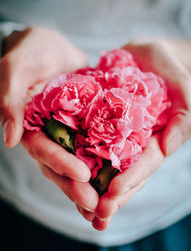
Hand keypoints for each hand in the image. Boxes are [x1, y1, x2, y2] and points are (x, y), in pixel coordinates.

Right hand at [0, 26, 98, 212]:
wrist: (53, 46)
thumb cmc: (30, 52)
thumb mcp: (16, 69)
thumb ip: (10, 100)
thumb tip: (11, 140)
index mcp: (30, 126)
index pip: (43, 150)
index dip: (60, 164)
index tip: (81, 176)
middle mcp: (49, 134)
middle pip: (62, 165)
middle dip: (77, 186)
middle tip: (98, 205)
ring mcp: (68, 131)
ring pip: (79, 161)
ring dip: (93, 184)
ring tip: (110, 202)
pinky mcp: (87, 124)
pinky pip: (95, 145)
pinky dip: (105, 162)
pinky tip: (120, 176)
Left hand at [88, 40, 190, 229]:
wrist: (147, 57)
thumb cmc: (169, 72)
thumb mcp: (183, 89)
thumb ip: (184, 118)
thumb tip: (169, 148)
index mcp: (154, 140)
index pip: (143, 165)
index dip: (129, 180)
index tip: (111, 195)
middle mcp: (133, 143)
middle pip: (122, 174)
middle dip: (109, 197)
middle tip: (94, 216)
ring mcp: (113, 135)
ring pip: (103, 166)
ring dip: (91, 187)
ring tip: (79, 208)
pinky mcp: (96, 122)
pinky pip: (85, 141)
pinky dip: (75, 158)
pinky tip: (63, 173)